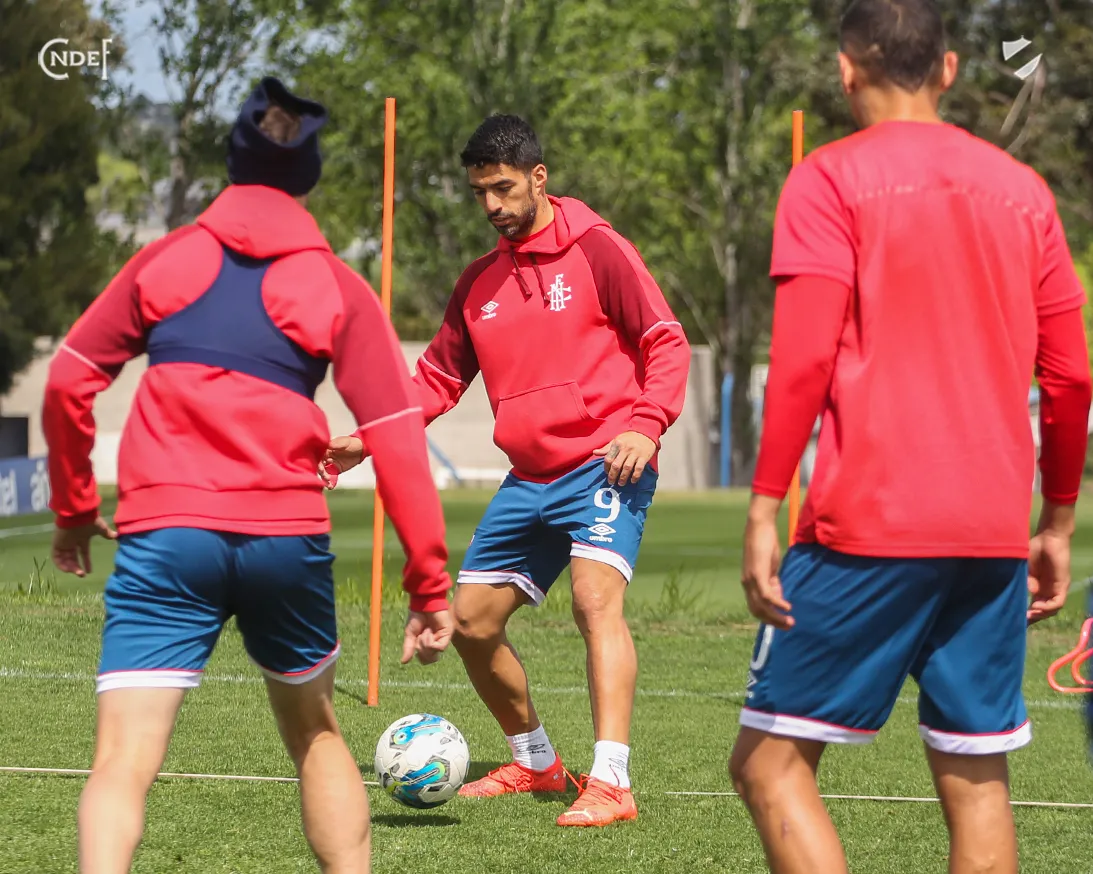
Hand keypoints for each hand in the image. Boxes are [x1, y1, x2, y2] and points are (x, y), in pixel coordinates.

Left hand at [51, 516, 116, 577]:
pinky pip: (56, 557)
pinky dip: (61, 564)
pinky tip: (68, 570)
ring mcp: (64, 544)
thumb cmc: (89, 521)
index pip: (83, 553)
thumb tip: (117, 536)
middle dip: (77, 567)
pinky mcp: (57, 544)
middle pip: (73, 558)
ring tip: (77, 572)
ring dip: (70, 568)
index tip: (89, 572)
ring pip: (65, 559)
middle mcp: (72, 542)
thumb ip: (107, 533)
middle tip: (82, 575)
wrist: (78, 514)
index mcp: (82, 539)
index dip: (86, 562)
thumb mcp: (100, 528)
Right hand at [318, 435, 364, 488]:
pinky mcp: (337, 470)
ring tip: (328, 484)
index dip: (318, 462)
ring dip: (324, 478)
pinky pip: (331, 477)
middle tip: (326, 477)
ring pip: (324, 472)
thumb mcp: (344, 442)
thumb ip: (336, 444)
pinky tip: (331, 487)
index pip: (318, 456)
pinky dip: (330, 482)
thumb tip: (327, 445)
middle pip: (320, 465)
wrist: (362, 448)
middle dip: (321, 472)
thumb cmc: (352, 442)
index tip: (321, 468)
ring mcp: (331, 464)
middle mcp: (326, 457)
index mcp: (326, 449)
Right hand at [401, 609, 453, 664]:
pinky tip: (428, 632)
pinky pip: (439, 648)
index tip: (416, 640)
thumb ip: (408, 648)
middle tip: (419, 637)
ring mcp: (443, 639)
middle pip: (429, 660)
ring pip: (434, 655)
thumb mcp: (410, 634)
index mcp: (428, 644)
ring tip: (425, 632)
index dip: (418, 653)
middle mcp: (436, 643)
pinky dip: (430, 642)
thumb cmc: (417, 617)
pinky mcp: (447, 635)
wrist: (423, 604)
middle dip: (421, 651)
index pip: (425, 659)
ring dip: (425, 644)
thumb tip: (403, 662)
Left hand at [594, 431, 656, 486]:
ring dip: (623, 478)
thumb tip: (594, 452)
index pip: (608, 458)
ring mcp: (635, 453)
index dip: (606, 468)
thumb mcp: (616, 440)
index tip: (607, 473)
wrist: (645, 433)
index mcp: (617, 444)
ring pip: (627, 468)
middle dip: (612, 476)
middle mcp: (626, 448)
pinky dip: (635, 476)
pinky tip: (632, 481)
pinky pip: (639, 469)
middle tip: (611, 482)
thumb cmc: (629, 438)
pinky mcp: (644, 457)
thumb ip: (606, 448)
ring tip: (621, 484)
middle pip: (616, 465)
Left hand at [741, 497, 793, 630]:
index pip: (756, 608)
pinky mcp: (757, 573)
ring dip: (776, 617)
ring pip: (761, 606)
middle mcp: (747, 584)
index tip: (783, 623)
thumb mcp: (769, 567)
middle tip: (789, 626)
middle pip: (757, 611)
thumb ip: (773, 582)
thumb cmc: (765, 544)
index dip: (768, 618)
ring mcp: (751, 579)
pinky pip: (766, 595)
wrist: (759, 526)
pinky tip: (787, 608)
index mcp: (749, 583)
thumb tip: (779, 597)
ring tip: (790, 622)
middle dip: (773, 622)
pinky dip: (777, 603)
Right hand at [1027, 529, 1070, 624]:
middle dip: (1032, 618)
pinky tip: (1036, 606)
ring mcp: (1056, 589)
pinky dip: (1048, 607)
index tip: (1014, 620)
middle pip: (1043, 611)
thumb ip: (1025, 581)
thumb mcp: (1024, 569)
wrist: (1048, 537)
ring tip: (1028, 615)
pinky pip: (1058, 603)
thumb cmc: (1034, 549)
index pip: (1033, 606)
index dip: (1025, 614)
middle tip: (1020, 621)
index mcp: (1037, 587)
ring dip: (1040, 615)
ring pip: (1052, 610)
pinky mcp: (1063, 585)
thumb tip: (1027, 593)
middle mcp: (1048, 591)